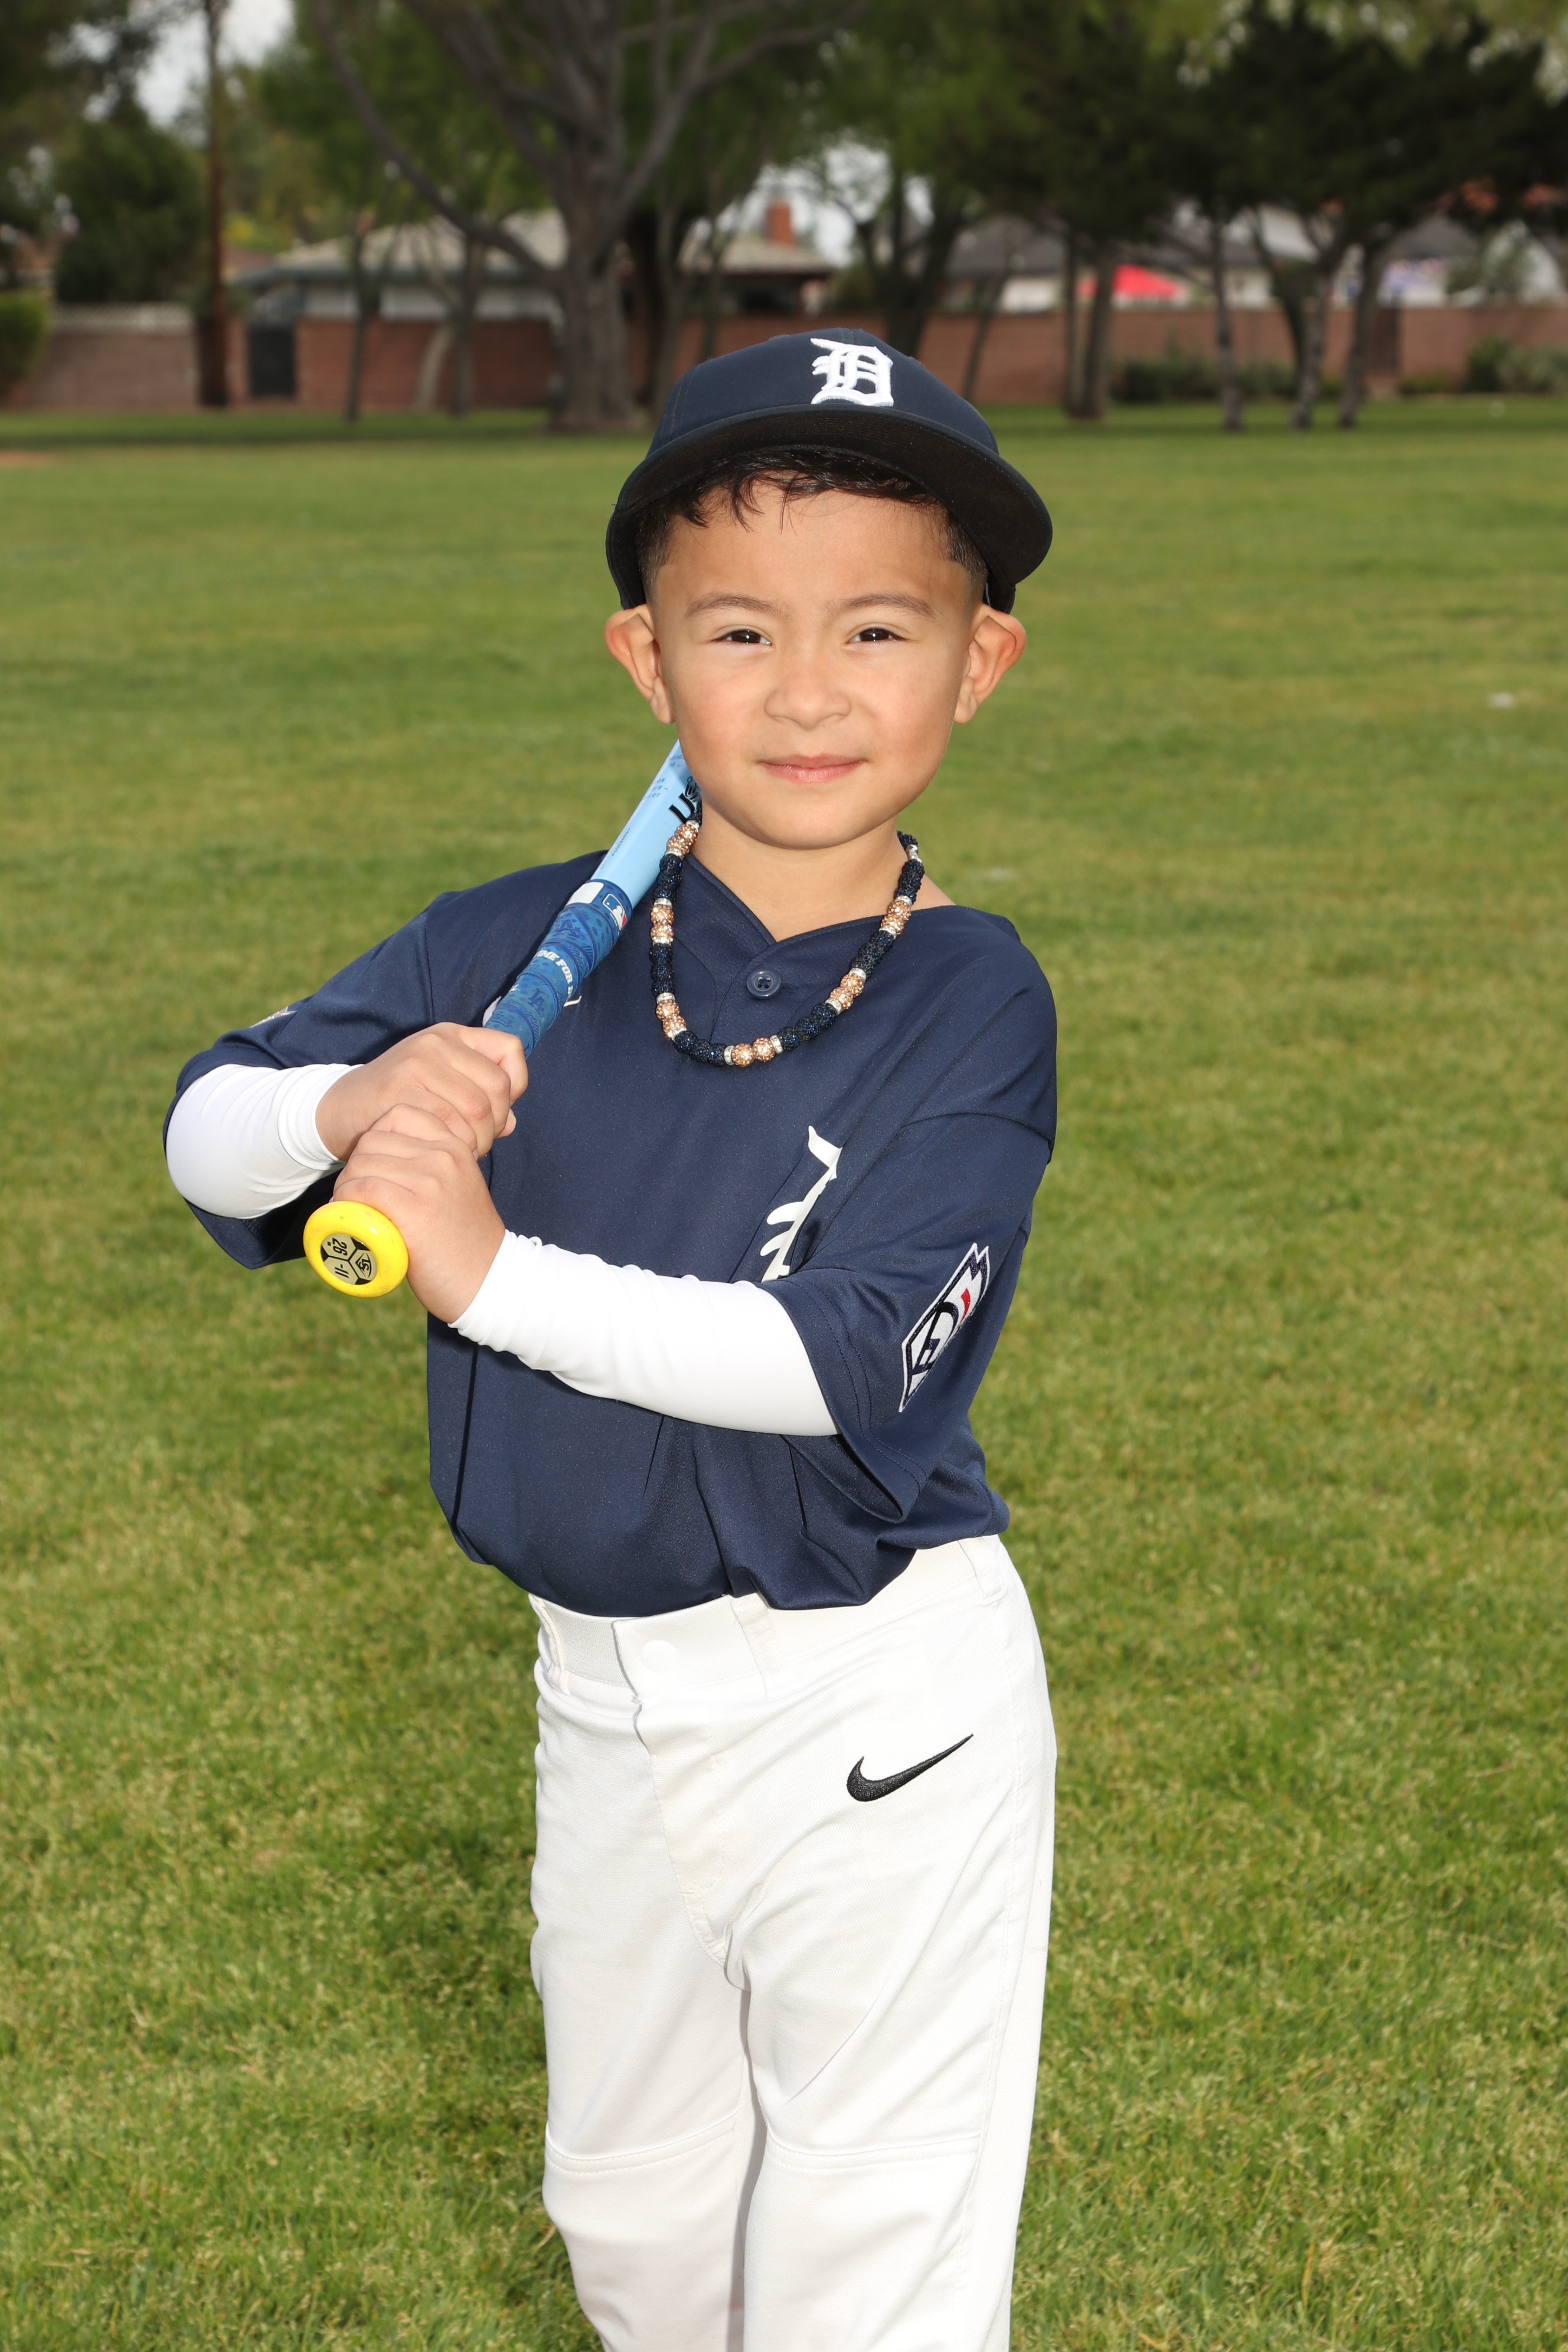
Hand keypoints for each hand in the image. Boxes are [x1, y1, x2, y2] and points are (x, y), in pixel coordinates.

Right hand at [316, 1024, 525, 1165]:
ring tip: (461, 1150)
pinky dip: (454, 1146)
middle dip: (495, 1124)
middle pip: (498, 1086)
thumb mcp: (441, 1089)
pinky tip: (442, 1152)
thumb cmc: (399, 1102)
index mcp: (453, 1036)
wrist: (341, 1110)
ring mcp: (418, 1062)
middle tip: (478, 1143)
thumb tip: (512, 1122)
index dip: (515, 1086)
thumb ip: (478, 1098)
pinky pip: (449, 1123)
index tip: (498, 1113)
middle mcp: (438, 1042)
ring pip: (477, 1108)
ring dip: (478, 1140)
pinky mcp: (401, 1089)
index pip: (510, 1049)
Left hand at [331, 1106, 504, 1322]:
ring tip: (352, 1207)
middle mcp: (444, 1157)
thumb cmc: (466, 1240)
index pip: (400, 1114)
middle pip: (373, 1140)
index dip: (377, 1138)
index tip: (376, 1166)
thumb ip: (436, 1166)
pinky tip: (352, 1215)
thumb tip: (391, 1157)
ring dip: (346, 1186)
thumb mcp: (460, 1186)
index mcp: (456, 1146)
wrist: (488, 1280)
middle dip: (356, 1165)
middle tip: (356, 1194)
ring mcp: (430, 1182)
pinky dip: (347, 1201)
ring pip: (362, 1164)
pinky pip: (363, 1189)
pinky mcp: (415, 1210)